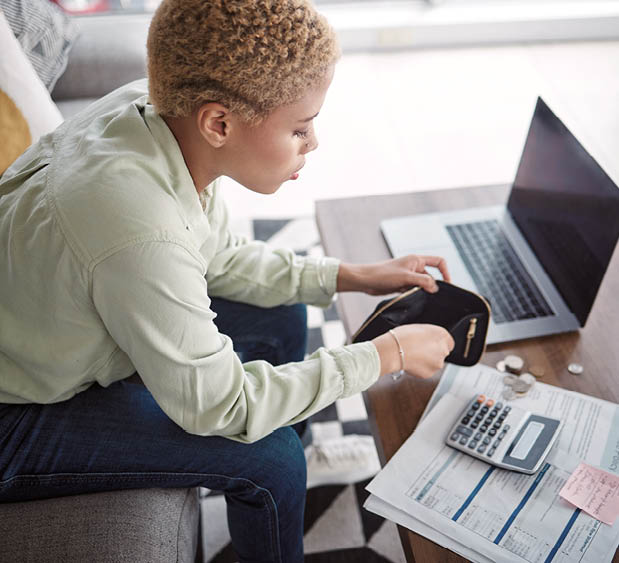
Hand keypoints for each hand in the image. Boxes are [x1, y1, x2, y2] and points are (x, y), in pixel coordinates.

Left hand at [336, 255, 450, 294]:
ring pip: (422, 285)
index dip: (446, 272)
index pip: (439, 262)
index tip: (447, 285)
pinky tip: (408, 298)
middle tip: (431, 297)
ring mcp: (408, 276)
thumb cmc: (382, 274)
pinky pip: (414, 291)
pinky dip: (414, 295)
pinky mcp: (402, 285)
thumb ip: (423, 282)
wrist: (365, 281)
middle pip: (431, 276)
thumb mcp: (406, 277)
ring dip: (421, 292)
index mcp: (417, 260)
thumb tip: (436, 288)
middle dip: (431, 286)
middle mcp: (414, 267)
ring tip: (415, 296)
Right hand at [373, 324, 454, 379]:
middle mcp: (444, 350)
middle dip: (433, 352)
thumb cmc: (403, 336)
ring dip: (427, 361)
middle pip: (442, 353)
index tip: (431, 343)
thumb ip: (430, 334)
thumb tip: (430, 339)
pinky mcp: (430, 373)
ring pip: (435, 363)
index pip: (448, 342)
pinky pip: (427, 371)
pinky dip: (421, 368)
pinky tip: (412, 362)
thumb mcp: (420, 328)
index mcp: (442, 336)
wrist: (394, 350)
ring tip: (413, 355)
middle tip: (419, 349)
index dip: (438, 343)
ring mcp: (438, 363)